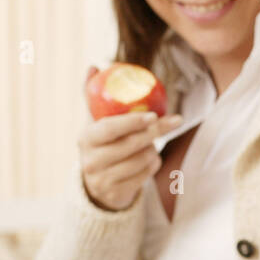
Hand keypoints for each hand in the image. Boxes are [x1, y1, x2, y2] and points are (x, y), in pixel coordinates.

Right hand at [78, 65, 182, 210]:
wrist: (96, 185)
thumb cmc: (101, 145)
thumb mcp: (94, 122)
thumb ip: (93, 96)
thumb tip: (93, 66)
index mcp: (85, 139)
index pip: (110, 128)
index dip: (132, 121)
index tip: (152, 114)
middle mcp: (90, 161)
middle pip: (130, 145)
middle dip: (154, 132)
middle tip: (174, 120)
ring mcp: (102, 180)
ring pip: (141, 160)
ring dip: (153, 149)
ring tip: (152, 142)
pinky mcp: (116, 193)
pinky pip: (146, 175)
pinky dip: (153, 164)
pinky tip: (150, 158)